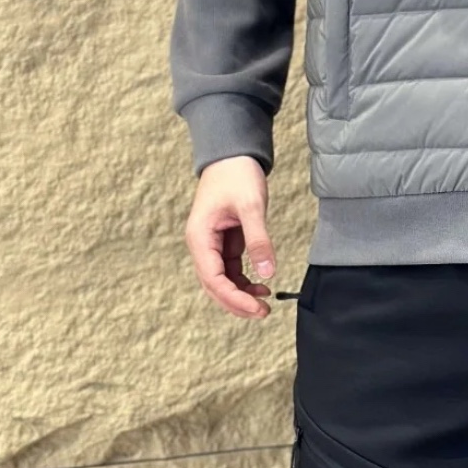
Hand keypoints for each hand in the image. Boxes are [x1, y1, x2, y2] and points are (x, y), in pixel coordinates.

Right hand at [184, 156, 276, 318]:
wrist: (232, 155)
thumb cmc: (236, 175)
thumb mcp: (251, 206)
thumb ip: (259, 239)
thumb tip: (268, 273)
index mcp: (200, 237)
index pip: (213, 279)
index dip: (234, 297)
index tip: (256, 307)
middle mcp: (201, 244)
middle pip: (214, 285)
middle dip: (236, 302)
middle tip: (263, 313)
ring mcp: (212, 244)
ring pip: (222, 280)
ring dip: (241, 294)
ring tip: (264, 304)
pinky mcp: (224, 242)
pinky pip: (230, 269)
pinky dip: (244, 281)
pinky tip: (262, 286)